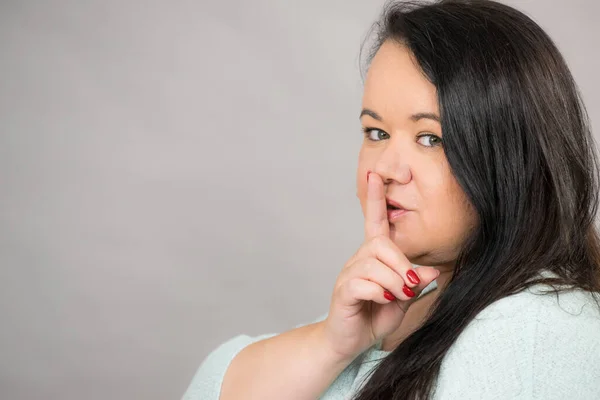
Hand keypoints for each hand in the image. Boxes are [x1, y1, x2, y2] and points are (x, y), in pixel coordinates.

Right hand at [321, 172, 438, 361]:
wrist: (349, 343)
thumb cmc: (375, 317)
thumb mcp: (403, 301)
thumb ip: (415, 285)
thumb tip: (432, 271)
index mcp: (373, 258)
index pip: (373, 222)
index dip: (375, 199)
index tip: (373, 174)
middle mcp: (358, 261)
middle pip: (380, 245)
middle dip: (401, 265)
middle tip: (410, 286)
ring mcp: (348, 275)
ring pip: (373, 265)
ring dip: (394, 282)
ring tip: (397, 298)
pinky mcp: (343, 292)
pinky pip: (363, 283)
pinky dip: (380, 292)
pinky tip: (383, 301)